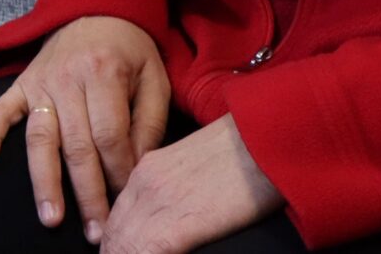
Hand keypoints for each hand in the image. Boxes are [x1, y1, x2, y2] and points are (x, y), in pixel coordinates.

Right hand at [0, 15, 171, 241]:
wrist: (96, 6)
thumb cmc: (130, 49)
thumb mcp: (154, 78)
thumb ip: (149, 122)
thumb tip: (137, 168)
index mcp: (104, 74)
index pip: (109, 136)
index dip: (118, 173)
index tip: (127, 203)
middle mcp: (67, 79)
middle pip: (76, 146)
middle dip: (87, 194)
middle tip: (96, 231)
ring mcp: (40, 82)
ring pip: (40, 139)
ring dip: (44, 181)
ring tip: (50, 218)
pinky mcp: (21, 84)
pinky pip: (0, 110)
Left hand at [99, 116, 282, 253]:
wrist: (266, 137)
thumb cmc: (244, 151)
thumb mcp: (195, 166)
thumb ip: (174, 188)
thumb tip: (174, 215)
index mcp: (147, 169)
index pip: (117, 214)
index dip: (117, 240)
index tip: (120, 250)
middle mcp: (144, 183)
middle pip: (114, 232)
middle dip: (117, 250)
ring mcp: (157, 202)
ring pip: (121, 243)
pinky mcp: (176, 223)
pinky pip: (141, 252)